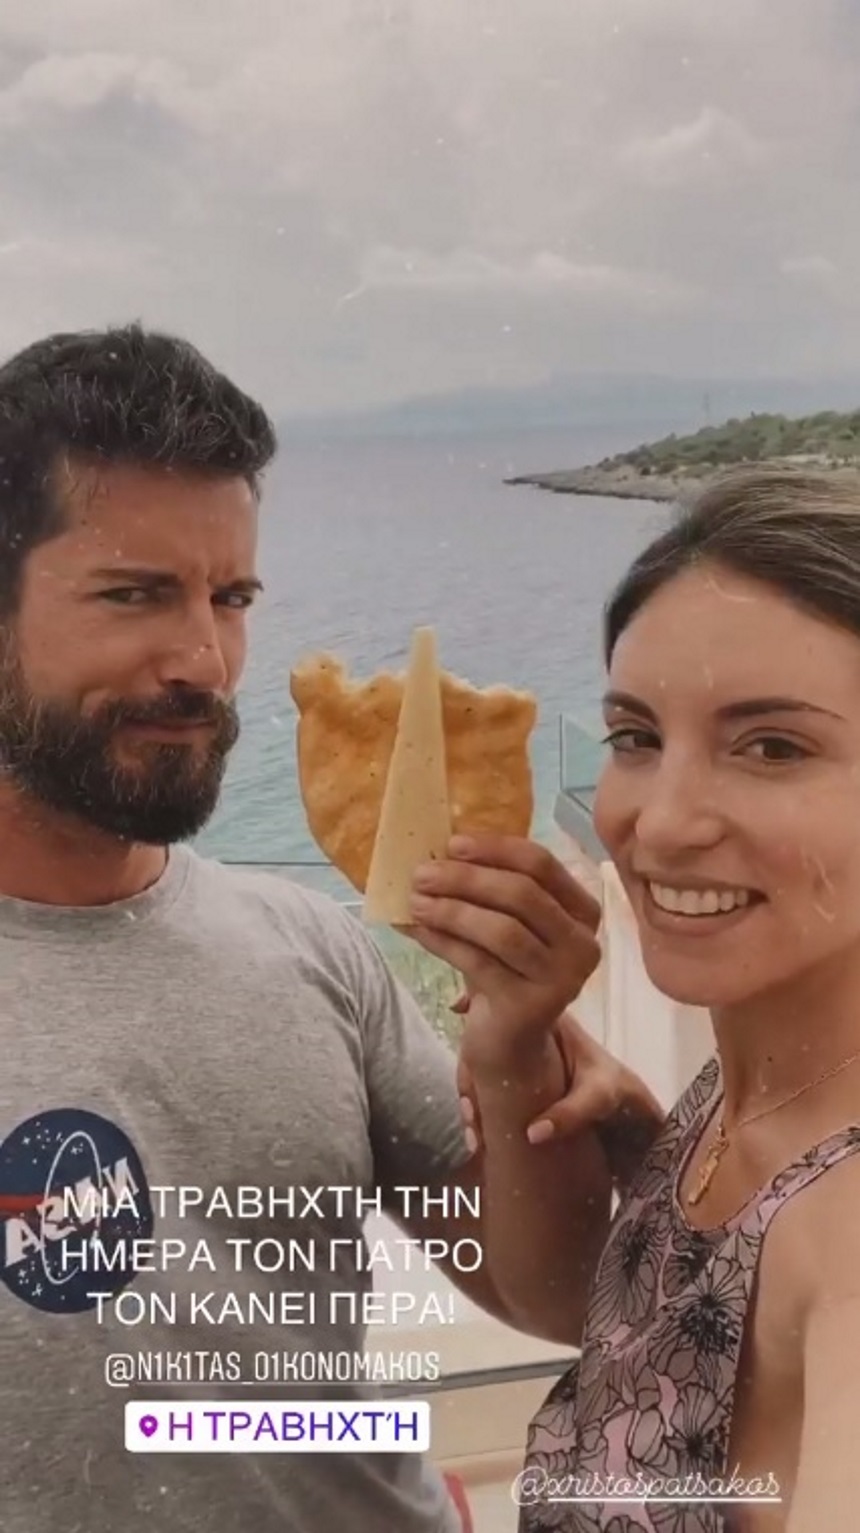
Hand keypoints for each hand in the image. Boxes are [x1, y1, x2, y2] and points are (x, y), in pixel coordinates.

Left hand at [409, 833, 600, 1073]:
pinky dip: (444, 942)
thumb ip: (486, 889)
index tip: (452, 843)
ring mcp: (562, 978)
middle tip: (422, 873)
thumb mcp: (506, 922)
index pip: (542, 865)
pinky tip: (419, 930)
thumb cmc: (506, 968)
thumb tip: (434, 854)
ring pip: (503, 931)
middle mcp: (582, 944)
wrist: (510, 1038)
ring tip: (416, 901)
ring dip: (453, 910)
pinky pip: (481, 964)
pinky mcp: (532, 1006)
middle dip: (467, 879)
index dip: (496, 849)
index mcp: (583, 910)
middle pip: (523, 895)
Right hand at [457, 1010, 664, 1184]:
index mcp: (546, 1020)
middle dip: (469, 1077)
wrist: (627, 1102)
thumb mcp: (600, 1097)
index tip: (467, 1063)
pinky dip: (481, 1105)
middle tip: (469, 1112)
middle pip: (482, 1040)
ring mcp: (521, 1051)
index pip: (499, 1010)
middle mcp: (528, 1030)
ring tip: (474, 1130)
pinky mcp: (520, 1072)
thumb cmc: (615, 1088)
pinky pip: (490, 1081)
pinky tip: (479, 1134)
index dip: (475, 1031)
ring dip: (472, 1095)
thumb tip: (532, 1133)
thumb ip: (572, 1112)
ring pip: (482, 1063)